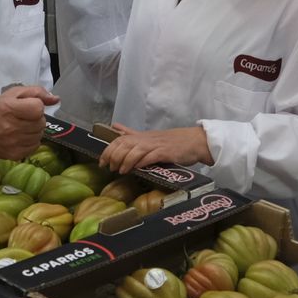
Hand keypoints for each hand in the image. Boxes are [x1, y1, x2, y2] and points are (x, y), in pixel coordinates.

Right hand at [0, 86, 59, 159]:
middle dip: (36, 119)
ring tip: (22, 127)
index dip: (36, 106)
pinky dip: (31, 141)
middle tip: (24, 118)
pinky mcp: (15, 154)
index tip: (27, 107)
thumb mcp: (14, 94)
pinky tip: (21, 137)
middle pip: (41, 123)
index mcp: (9, 108)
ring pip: (39, 135)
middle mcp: (11, 127)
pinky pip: (35, 146)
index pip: (38, 108)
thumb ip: (37, 92)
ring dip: (35, 130)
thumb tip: (56, 99)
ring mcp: (13, 143)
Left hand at [98, 124, 212, 174]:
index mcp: (141, 136)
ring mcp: (156, 145)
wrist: (195, 141)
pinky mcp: (166, 152)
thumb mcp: (149, 136)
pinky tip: (136, 169)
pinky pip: (150, 156)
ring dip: (125, 161)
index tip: (102, 162)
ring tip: (121, 171)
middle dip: (114, 156)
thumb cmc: (172, 141)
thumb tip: (114, 127)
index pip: (119, 140)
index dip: (108, 150)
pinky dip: (141, 162)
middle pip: (124, 144)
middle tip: (110, 168)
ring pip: (135, 151)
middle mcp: (146, 139)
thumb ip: (131, 133)